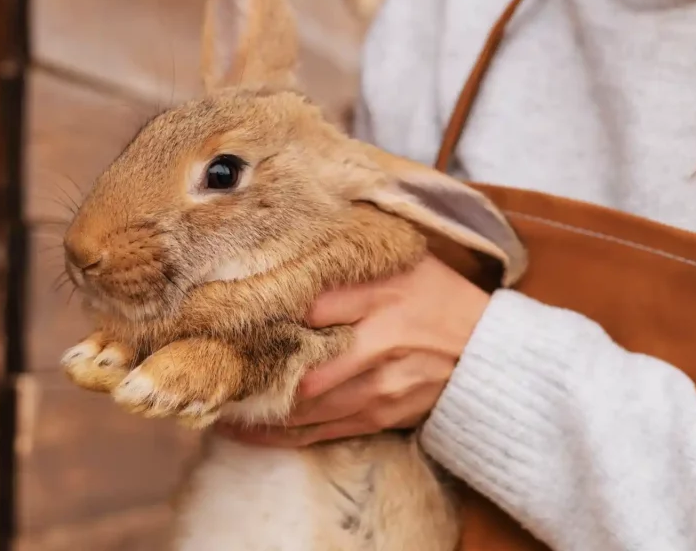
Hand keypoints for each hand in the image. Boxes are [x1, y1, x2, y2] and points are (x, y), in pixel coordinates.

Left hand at [215, 255, 489, 446]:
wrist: (491, 357)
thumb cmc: (441, 300)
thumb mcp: (406, 266)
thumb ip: (353, 263)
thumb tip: (293, 259)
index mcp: (383, 302)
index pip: (313, 307)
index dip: (266, 311)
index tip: (222, 311)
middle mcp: (378, 350)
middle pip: (301, 369)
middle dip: (251, 374)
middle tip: (204, 368)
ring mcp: (378, 391)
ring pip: (305, 408)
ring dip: (256, 411)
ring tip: (213, 403)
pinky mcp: (377, 418)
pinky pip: (319, 433)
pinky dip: (279, 436)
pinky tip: (244, 431)